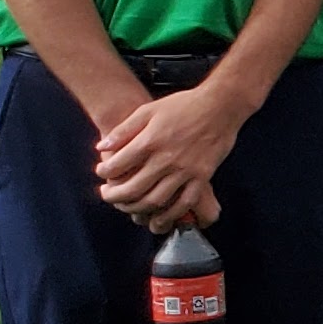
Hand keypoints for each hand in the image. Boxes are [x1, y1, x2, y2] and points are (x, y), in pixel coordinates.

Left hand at [90, 86, 242, 230]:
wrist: (221, 106)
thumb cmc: (184, 105)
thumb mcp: (148, 110)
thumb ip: (123, 130)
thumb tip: (101, 147)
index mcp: (149, 141)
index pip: (117, 166)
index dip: (103, 172)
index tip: (102, 172)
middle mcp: (166, 159)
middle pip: (132, 188)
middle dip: (114, 196)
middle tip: (107, 195)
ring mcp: (185, 170)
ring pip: (156, 200)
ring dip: (137, 209)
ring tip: (128, 207)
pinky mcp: (202, 176)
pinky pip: (185, 202)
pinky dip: (170, 214)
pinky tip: (160, 218)